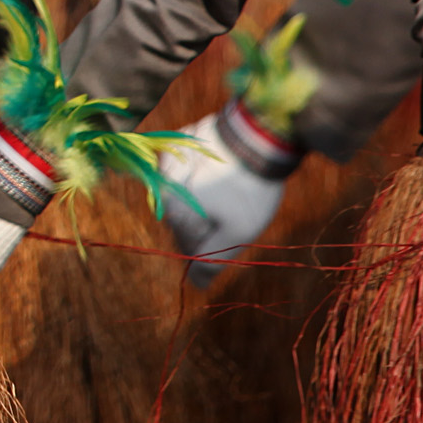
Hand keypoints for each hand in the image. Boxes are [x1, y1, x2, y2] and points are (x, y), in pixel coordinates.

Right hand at [155, 106, 293, 286]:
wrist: (260, 136)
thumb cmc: (248, 190)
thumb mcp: (236, 233)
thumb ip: (210, 259)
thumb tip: (195, 286)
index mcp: (172, 207)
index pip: (184, 241)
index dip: (208, 247)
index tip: (230, 239)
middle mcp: (162, 183)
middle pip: (182, 217)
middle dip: (206, 222)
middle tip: (234, 215)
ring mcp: (171, 158)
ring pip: (183, 191)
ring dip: (204, 198)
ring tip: (232, 192)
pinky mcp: (183, 139)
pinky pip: (187, 166)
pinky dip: (203, 173)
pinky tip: (225, 171)